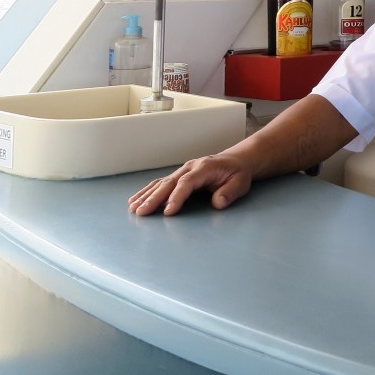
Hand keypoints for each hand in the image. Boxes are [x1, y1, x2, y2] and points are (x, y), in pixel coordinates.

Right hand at [128, 154, 252, 215]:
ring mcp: (182, 171)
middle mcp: (190, 168)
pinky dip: (147, 192)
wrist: (235, 161)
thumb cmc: (237, 173)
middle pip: (169, 183)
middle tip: (142, 212)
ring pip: (161, 183)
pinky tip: (136, 200)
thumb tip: (218, 202)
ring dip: (146, 195)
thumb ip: (230, 192)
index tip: (168, 211)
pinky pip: (160, 183)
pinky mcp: (178, 176)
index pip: (187, 183)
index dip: (177, 197)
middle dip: (154, 198)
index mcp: (204, 168)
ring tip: (134, 208)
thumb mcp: (241, 183)